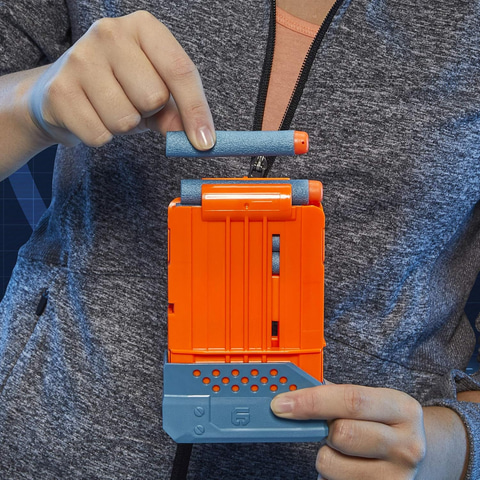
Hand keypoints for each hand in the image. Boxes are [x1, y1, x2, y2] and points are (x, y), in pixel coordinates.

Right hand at [26, 11, 214, 148]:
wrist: (62, 92)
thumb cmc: (119, 88)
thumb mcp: (155, 93)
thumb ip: (178, 112)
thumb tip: (199, 139)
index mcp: (142, 27)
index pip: (180, 69)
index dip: (196, 110)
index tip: (205, 142)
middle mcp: (109, 33)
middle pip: (153, 97)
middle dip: (148, 112)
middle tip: (133, 103)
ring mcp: (79, 58)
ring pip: (124, 120)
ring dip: (124, 127)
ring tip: (110, 109)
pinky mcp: (59, 91)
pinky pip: (99, 135)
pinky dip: (101, 136)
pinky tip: (91, 117)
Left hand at [271, 383, 425, 479]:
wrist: (418, 457)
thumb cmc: (384, 424)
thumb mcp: (373, 402)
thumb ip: (336, 394)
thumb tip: (292, 391)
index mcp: (402, 409)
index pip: (351, 400)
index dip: (311, 401)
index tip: (281, 404)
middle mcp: (407, 445)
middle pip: (341, 434)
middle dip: (322, 430)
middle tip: (325, 428)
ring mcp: (398, 478)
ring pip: (331, 464)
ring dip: (326, 456)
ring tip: (343, 452)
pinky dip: (330, 476)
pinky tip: (347, 468)